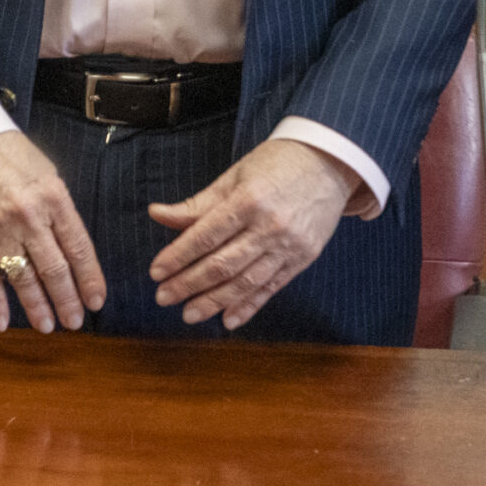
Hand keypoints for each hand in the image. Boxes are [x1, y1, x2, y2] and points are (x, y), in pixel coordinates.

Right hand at [0, 130, 105, 332]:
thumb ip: (60, 211)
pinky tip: (2, 321)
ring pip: (23, 277)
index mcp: (54, 199)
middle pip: (54, 268)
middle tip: (75, 321)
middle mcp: (29, 216)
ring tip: (47, 326)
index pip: (79, 248)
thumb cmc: (8, 156)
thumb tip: (72, 249)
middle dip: (67, 299)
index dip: (90, 279)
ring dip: (36, 306)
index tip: (96, 301)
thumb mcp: (47, 175)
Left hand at [147, 138, 354, 329]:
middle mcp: (270, 227)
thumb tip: (156, 214)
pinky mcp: (303, 259)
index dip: (178, 256)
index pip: (205, 236)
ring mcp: (289, 246)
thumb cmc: (275, 165)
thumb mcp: (233, 176)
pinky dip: (250, 306)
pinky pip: (272, 288)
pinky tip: (229, 320)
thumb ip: (197, 203)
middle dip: (189, 284)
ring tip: (189, 314)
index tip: (155, 272)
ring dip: (215, 301)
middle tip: (163, 297)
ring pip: (246, 281)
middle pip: (223, 264)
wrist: (330, 165)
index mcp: (248, 201)